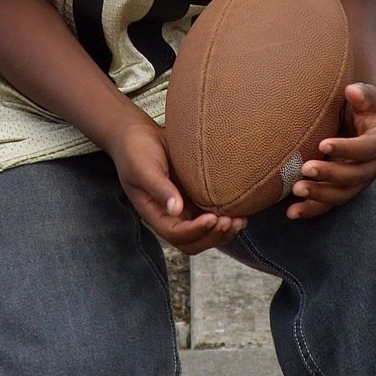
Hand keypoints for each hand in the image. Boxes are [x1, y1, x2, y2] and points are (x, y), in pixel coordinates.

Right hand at [108, 115, 246, 254]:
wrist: (138, 133)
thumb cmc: (135, 149)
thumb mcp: (143, 167)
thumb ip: (159, 188)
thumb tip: (176, 210)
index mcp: (154, 213)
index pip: (176, 234)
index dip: (195, 231)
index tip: (212, 217)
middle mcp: (170, 215)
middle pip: (193, 242)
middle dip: (213, 236)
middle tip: (229, 221)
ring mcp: (183, 208)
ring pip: (205, 233)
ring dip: (223, 232)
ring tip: (240, 221)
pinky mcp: (194, 196)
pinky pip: (211, 215)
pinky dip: (226, 218)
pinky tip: (240, 210)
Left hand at [287, 81, 375, 219]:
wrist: (362, 121)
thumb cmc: (361, 105)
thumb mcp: (366, 96)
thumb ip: (362, 94)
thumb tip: (352, 91)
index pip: (366, 149)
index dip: (346, 148)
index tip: (322, 144)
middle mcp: (372, 166)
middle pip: (353, 176)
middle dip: (330, 174)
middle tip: (305, 168)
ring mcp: (358, 181)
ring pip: (341, 194)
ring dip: (319, 195)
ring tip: (296, 189)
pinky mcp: (343, 190)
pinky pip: (328, 204)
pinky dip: (310, 209)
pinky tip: (291, 212)